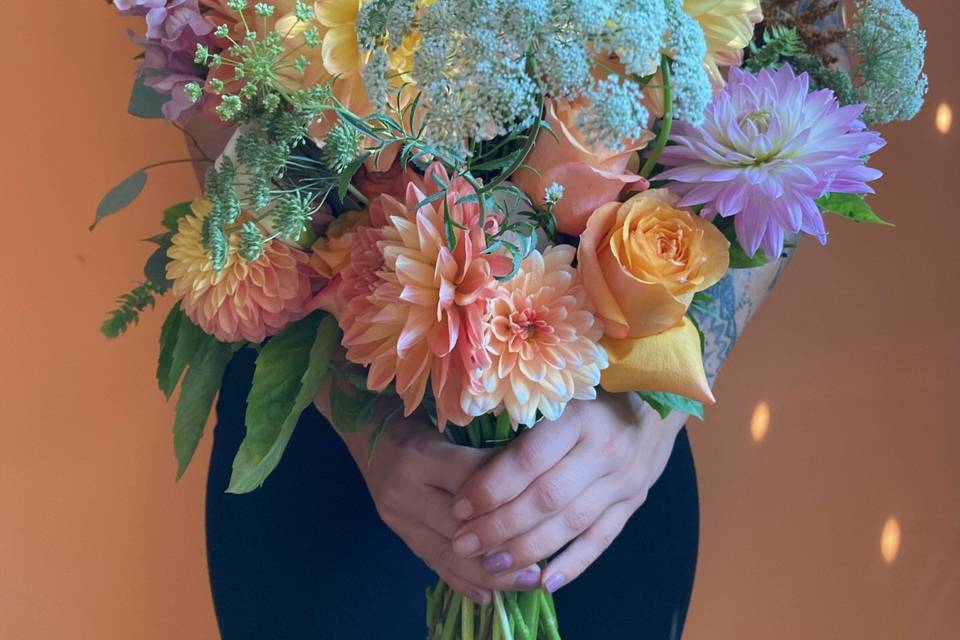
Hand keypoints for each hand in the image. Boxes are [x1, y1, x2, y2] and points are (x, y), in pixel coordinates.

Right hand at [314, 395, 543, 603]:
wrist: (364, 427)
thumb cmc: (416, 414)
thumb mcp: (448, 416)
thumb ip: (481, 443)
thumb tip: (534, 467)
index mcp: (420, 455)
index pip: (474, 480)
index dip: (511, 493)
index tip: (547, 504)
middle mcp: (405, 490)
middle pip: (461, 528)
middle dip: (505, 546)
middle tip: (546, 561)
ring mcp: (398, 516)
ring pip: (448, 554)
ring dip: (490, 573)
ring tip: (528, 582)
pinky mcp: (398, 532)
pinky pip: (432, 563)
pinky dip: (463, 581)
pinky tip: (490, 595)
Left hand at [450, 392, 685, 593]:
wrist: (656, 403)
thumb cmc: (590, 394)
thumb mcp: (558, 395)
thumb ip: (522, 420)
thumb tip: (465, 450)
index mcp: (578, 417)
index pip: (529, 459)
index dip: (492, 486)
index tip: (459, 506)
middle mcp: (604, 450)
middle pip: (548, 497)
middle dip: (501, 526)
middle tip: (464, 544)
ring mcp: (623, 481)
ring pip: (572, 523)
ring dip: (529, 549)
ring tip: (491, 565)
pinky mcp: (633, 504)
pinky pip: (602, 539)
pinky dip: (574, 563)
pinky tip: (544, 582)